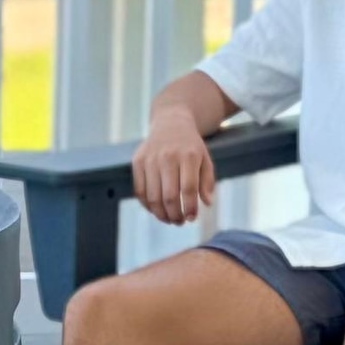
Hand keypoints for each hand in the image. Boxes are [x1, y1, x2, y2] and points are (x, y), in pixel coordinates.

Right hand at [132, 113, 219, 227]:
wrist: (170, 122)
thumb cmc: (191, 146)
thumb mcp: (205, 160)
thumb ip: (207, 182)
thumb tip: (207, 203)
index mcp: (188, 155)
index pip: (188, 188)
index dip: (189, 208)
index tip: (191, 218)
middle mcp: (168, 156)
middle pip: (169, 196)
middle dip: (175, 214)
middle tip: (180, 222)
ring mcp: (150, 159)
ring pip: (153, 196)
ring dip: (161, 214)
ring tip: (169, 219)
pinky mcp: (137, 161)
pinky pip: (140, 190)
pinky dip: (147, 205)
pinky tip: (156, 210)